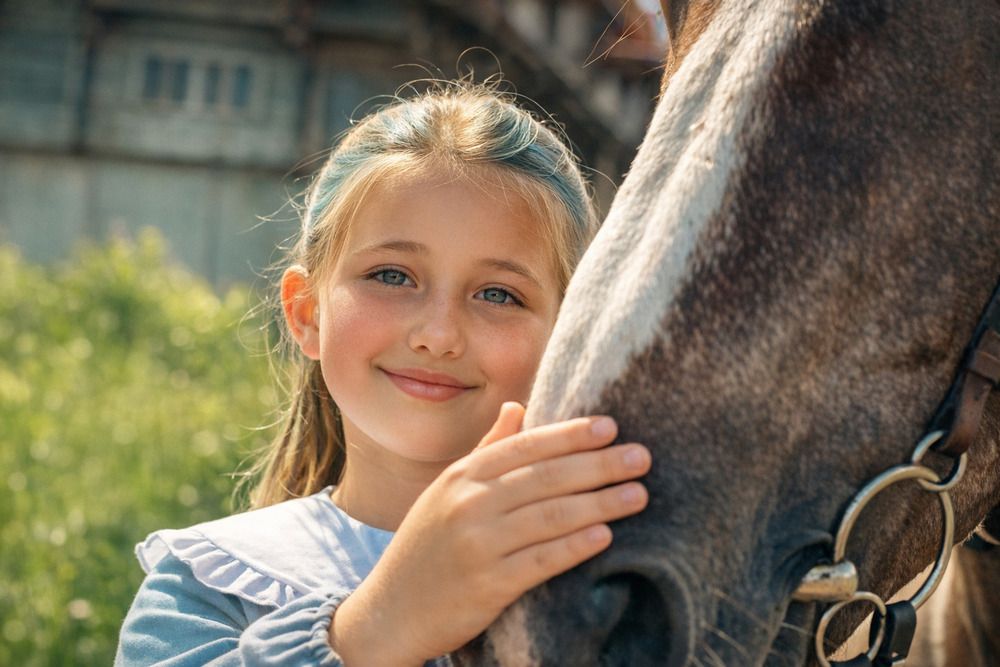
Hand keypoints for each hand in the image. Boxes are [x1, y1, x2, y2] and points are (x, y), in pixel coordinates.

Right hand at [327, 402, 650, 665]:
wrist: (389, 612)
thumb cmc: (425, 547)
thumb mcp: (445, 490)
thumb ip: (486, 450)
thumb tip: (518, 407)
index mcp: (461, 476)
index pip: (525, 446)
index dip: (570, 435)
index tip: (611, 427)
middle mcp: (468, 503)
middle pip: (546, 477)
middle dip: (599, 465)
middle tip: (642, 457)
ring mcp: (477, 544)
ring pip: (550, 516)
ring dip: (600, 503)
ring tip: (638, 494)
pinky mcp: (487, 586)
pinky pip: (540, 561)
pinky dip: (575, 547)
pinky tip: (605, 536)